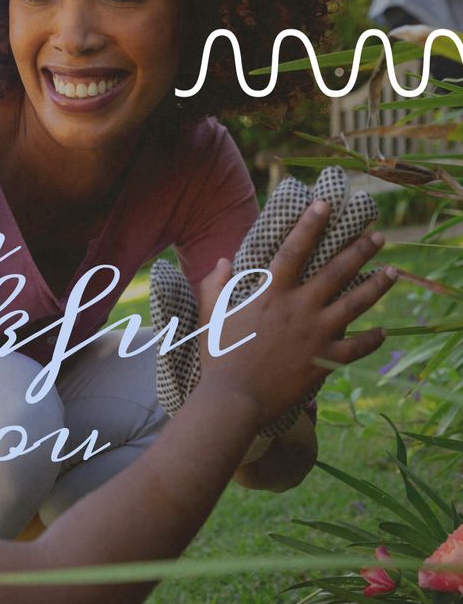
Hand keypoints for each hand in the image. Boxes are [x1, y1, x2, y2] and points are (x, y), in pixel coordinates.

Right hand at [195, 201, 395, 430]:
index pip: (293, 251)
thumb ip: (215, 286)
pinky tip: (383, 332)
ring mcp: (315, 334)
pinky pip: (356, 348)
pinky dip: (372, 340)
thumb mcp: (210, 317)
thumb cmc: (217, 358)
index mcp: (271, 295)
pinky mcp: (323, 361)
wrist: (234, 398)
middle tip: (378, 237)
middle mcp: (298, 308)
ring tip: (393, 273)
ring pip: (355, 304)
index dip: (309, 225)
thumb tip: (222, 261)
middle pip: (336, 272)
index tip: (325, 204)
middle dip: (359, 250)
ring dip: (377, 286)